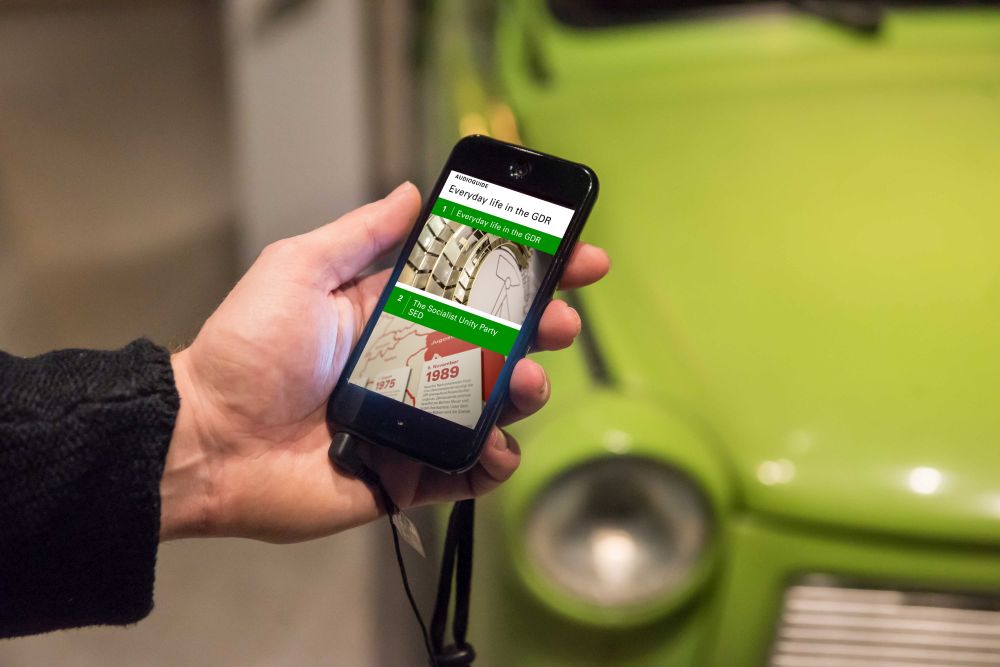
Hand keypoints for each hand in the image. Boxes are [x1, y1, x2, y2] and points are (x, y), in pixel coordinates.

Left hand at [161, 182, 609, 541]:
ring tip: (526, 380)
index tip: (576, 257)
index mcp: (394, 314)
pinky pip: (472, 471)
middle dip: (542, 329)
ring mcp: (417, 420)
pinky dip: (495, 460)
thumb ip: (359, 235)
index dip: (528, 272)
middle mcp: (414, 364)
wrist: (207, 441)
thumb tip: (410, 191)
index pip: (475, 289)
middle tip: (561, 322)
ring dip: (527, 391)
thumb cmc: (248, 350)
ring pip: (496, 405)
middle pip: (500, 345)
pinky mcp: (411, 473)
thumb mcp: (299, 270)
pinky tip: (495, 444)